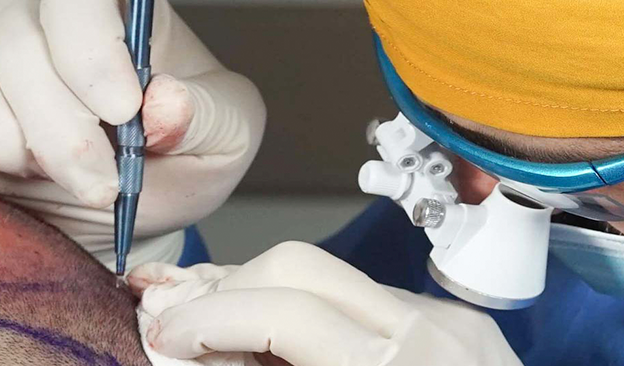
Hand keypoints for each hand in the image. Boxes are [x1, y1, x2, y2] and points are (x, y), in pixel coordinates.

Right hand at [0, 0, 265, 258]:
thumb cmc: (184, 149)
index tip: (124, 115)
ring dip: (15, 145)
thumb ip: (203, 114)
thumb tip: (165, 102)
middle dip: (64, 130)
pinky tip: (21, 171)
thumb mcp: (226, 133)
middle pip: (23, 44)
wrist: (135, 197)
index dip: (96, 60)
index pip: (83, 2)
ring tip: (62, 175)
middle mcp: (40, 7)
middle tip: (102, 185)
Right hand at [129, 241, 521, 365]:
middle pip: (303, 266)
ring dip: (270, 292)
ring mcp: (445, 316)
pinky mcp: (456, 317)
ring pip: (333, 274)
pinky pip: (367, 296)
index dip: (212, 318)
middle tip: (191, 322)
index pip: (287, 312)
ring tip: (229, 319)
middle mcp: (426, 330)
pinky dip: (318, 308)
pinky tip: (296, 333)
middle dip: (233, 287)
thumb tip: (209, 359)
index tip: (168, 333)